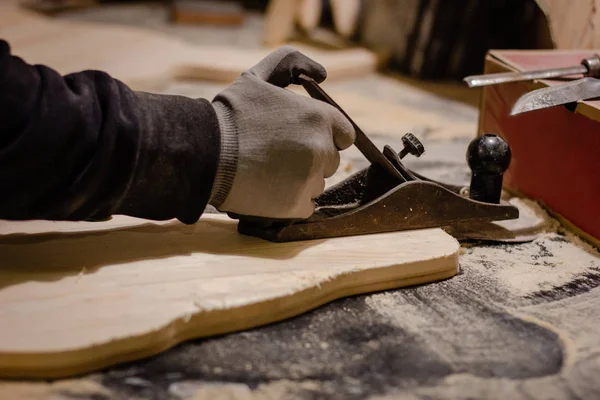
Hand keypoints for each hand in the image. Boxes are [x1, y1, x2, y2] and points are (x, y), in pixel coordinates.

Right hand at [208, 46, 354, 218]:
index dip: (325, 136)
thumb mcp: (257, 77)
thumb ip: (290, 64)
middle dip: (311, 159)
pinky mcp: (297, 206)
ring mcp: (311, 180)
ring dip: (299, 180)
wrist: (204, 154)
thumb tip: (322, 73)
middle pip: (330, 161)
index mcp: (319, 118)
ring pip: (316, 183)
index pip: (344, 134)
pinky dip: (290, 201)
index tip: (302, 139)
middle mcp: (321, 149)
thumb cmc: (230, 115)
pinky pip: (305, 205)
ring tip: (268, 172)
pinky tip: (268, 189)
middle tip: (278, 156)